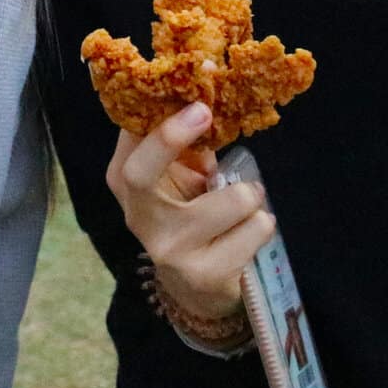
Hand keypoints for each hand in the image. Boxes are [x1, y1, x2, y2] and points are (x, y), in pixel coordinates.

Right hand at [105, 102, 271, 324]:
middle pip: (140, 173)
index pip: (128, 143)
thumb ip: (185, 145)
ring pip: (230, 199)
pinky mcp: (205, 275)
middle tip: (206, 113)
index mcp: (125, 184)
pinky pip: (254, 229)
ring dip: (250, 194)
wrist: (196, 289)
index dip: (158, 117)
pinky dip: (262, 223)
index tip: (195, 98)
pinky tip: (248, 232)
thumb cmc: (189, 216)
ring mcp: (169, 250)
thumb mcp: (178, 177)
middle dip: (171, 138)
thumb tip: (207, 99)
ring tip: (245, 201)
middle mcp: (138, 218)